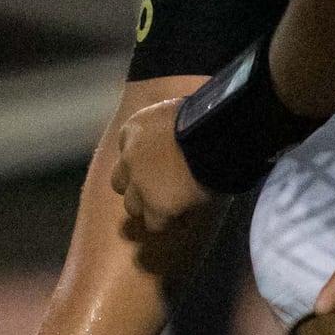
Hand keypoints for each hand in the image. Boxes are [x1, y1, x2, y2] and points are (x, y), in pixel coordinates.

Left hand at [109, 93, 209, 252]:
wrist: (214, 135)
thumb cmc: (205, 115)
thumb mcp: (179, 109)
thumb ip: (168, 123)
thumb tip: (180, 130)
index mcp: (134, 128)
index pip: (126, 149)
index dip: (142, 159)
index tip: (159, 162)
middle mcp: (129, 157)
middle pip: (120, 182)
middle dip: (136, 187)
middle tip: (160, 188)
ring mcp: (140, 184)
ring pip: (132, 206)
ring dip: (149, 207)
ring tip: (173, 206)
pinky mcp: (156, 206)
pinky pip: (155, 224)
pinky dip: (168, 222)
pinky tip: (185, 217)